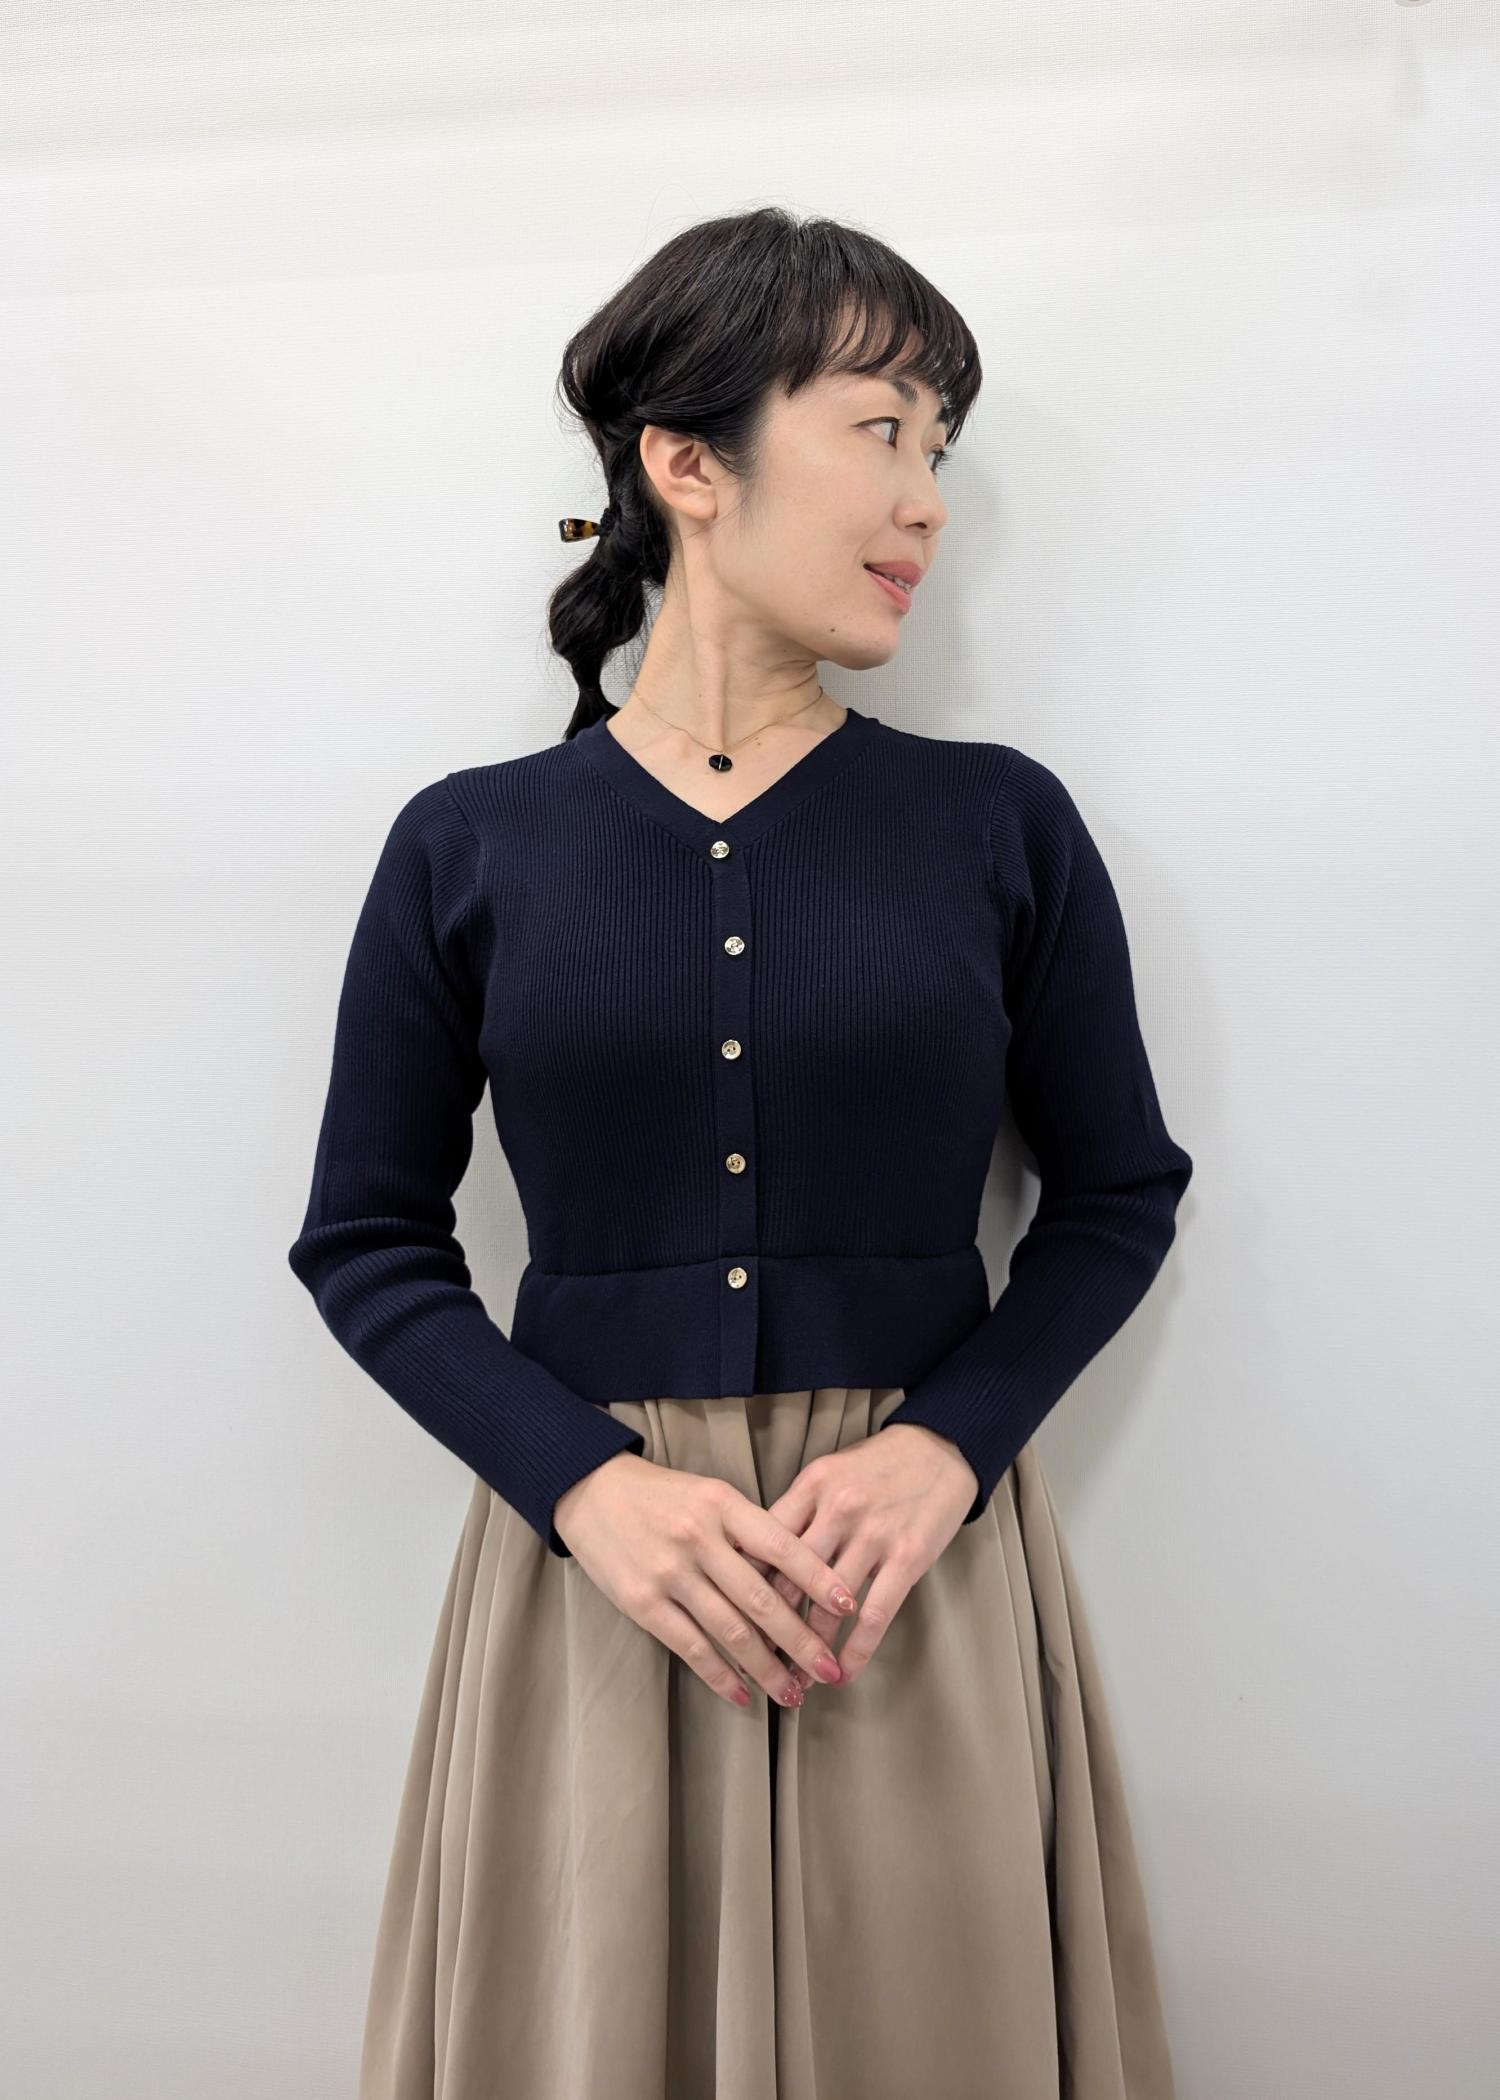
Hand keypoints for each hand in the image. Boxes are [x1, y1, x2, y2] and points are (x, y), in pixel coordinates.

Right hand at [552, 1452, 861, 1708]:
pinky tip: (743, 1695)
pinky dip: (721, 1675)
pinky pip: (690, 1647)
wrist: (591, 1490)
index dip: (818, 1579)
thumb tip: (795, 1580)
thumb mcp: (710, 1495)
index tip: (849, 1606)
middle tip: (830, 1671)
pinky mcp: (642, 1602)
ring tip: (793, 1694)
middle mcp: (699, 1538)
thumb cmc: (662, 1495)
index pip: (782, 1545)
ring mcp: (669, 1572)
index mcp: (722, 1505)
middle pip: (761, 1599)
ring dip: (766, 1669)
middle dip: (802, 1641)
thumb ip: (748, 1531)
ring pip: (730, 1631)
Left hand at [740, 1425, 977, 1686]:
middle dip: (767, 1629)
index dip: (741, 1586)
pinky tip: (844, 1674)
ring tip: (795, 1680)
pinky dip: (857, 1652)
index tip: (727, 1619)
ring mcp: (874, 1535)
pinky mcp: (908, 1558)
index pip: (763, 1543)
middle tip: (752, 1662)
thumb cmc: (876, 1465)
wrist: (940, 1447)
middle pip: (789, 1580)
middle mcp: (838, 1510)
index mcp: (812, 1486)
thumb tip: (753, 1558)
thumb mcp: (827, 1473)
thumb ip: (796, 1512)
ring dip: (809, 1650)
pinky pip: (875, 1616)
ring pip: (828, 1607)